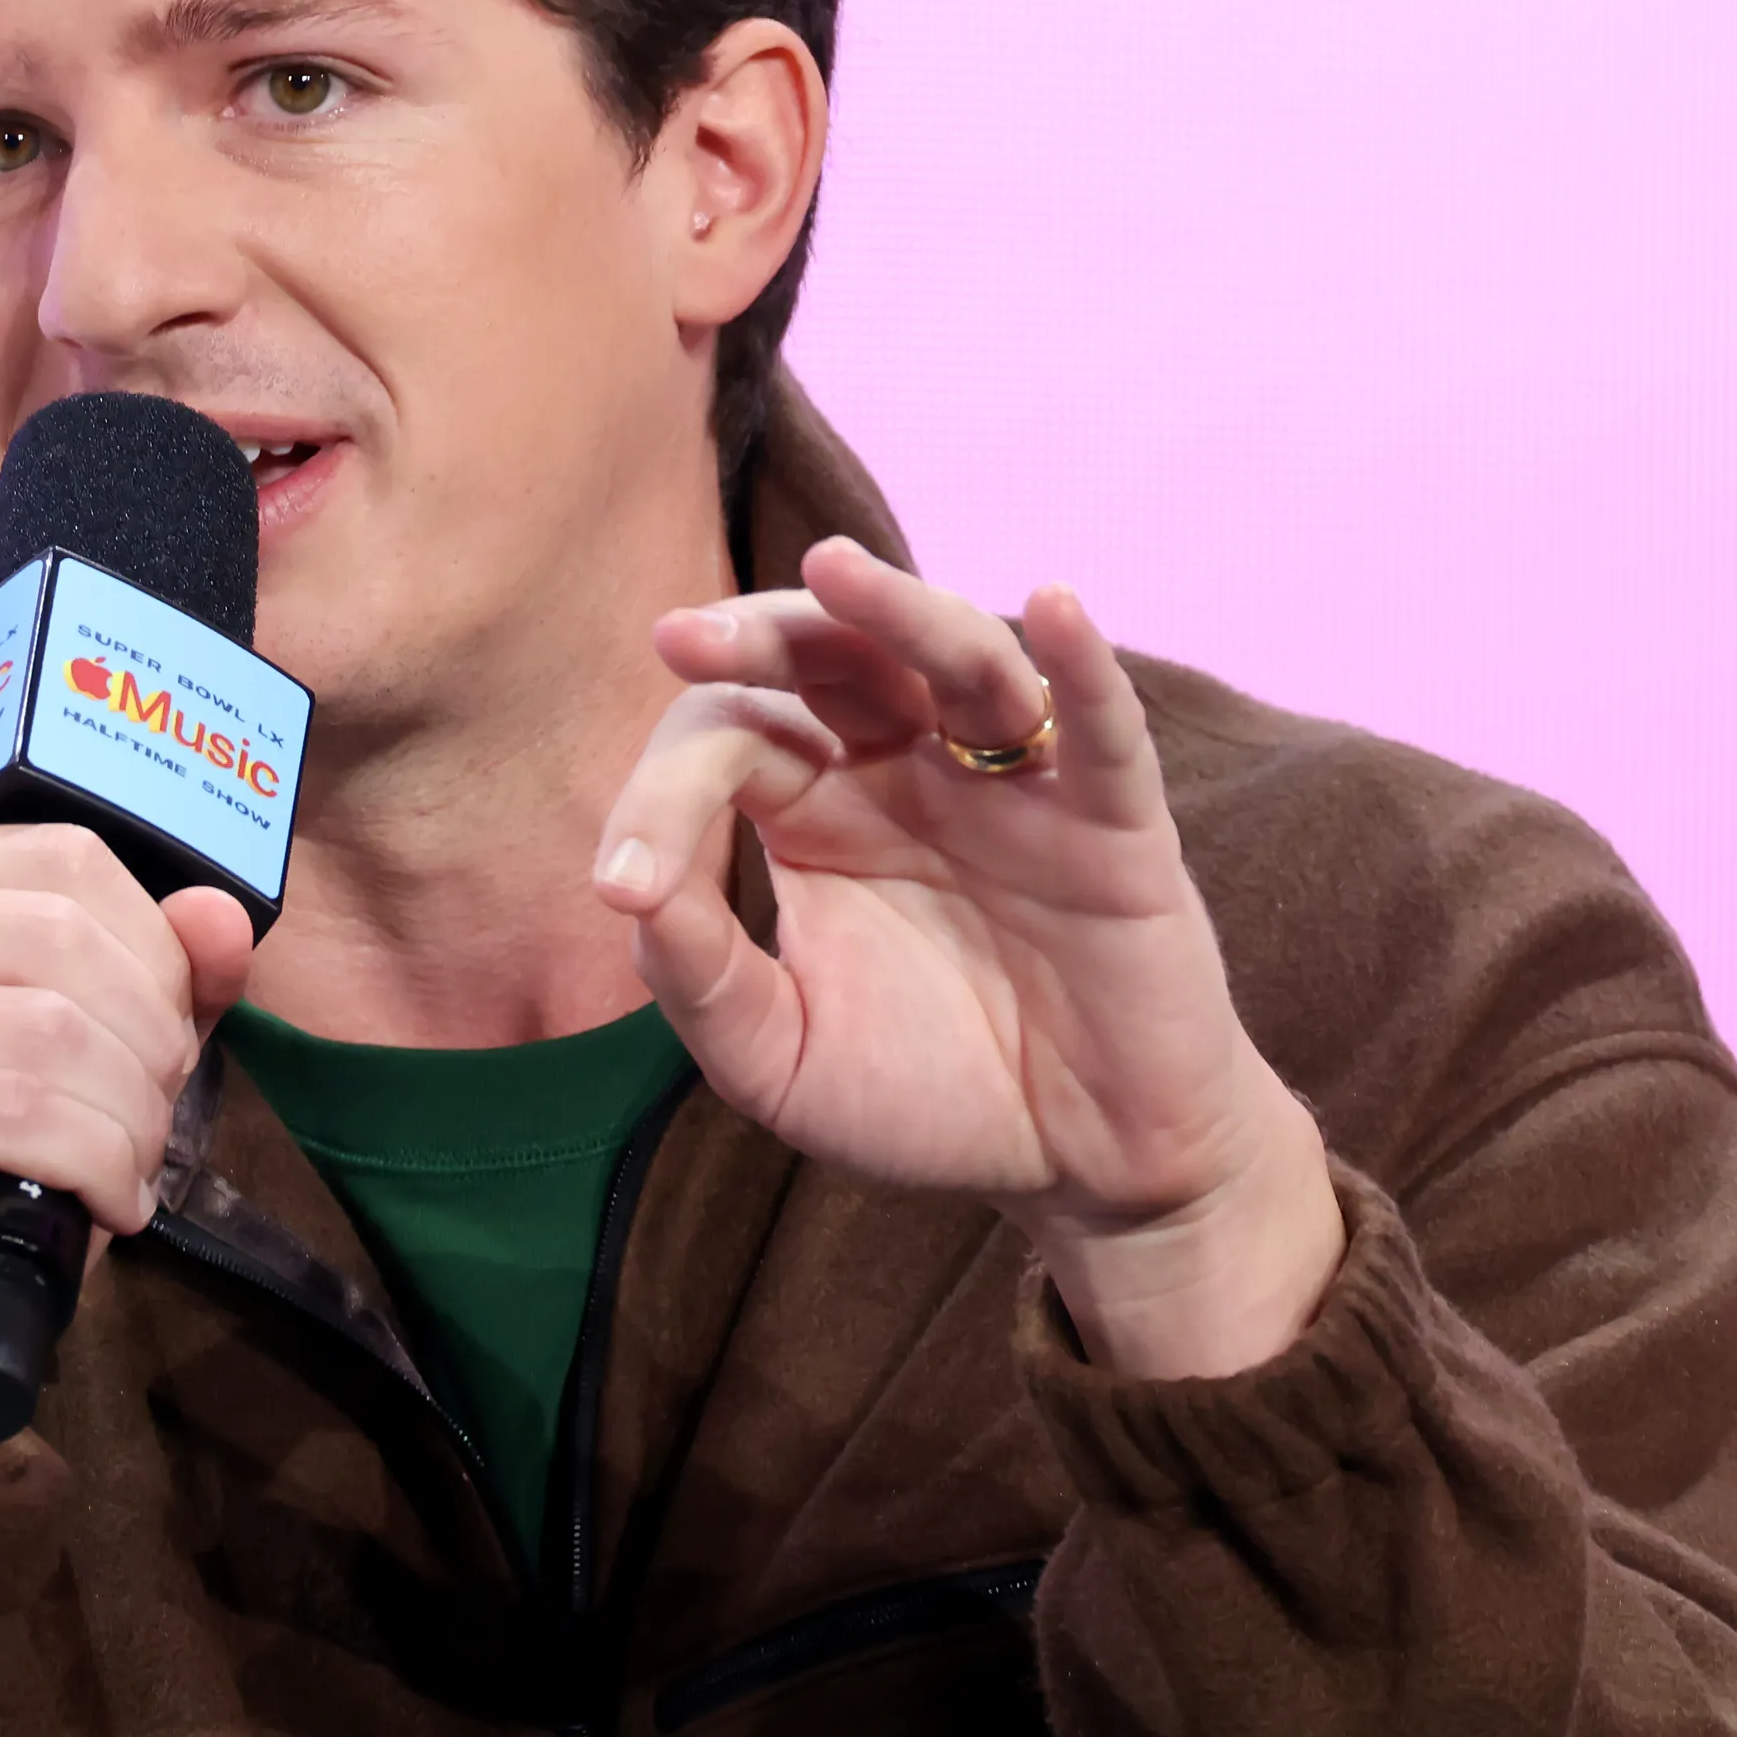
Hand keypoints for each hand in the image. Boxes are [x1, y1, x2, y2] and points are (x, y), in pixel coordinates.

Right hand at [0, 827, 258, 1468]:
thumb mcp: (72, 1061)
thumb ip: (150, 977)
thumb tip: (223, 915)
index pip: (64, 859)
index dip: (152, 958)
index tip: (156, 1051)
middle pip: (60, 933)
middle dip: (147, 1045)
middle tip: (146, 1131)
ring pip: (47, 1026)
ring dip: (129, 1119)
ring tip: (122, 1176)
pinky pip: (16, 1108)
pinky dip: (95, 1167)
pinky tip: (100, 1210)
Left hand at [592, 538, 1346, 1380]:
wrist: (1082, 1167)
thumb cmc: (927, 1097)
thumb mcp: (777, 1058)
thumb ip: (700, 980)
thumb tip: (625, 890)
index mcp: (818, 811)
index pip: (733, 741)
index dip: (666, 794)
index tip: (623, 882)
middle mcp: (910, 772)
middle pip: (834, 661)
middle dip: (760, 639)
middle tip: (681, 638)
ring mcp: (1016, 786)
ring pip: (959, 660)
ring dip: (900, 609)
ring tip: (833, 570)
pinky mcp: (1114, 827)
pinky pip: (1101, 730)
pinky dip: (1082, 666)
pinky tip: (1054, 606)